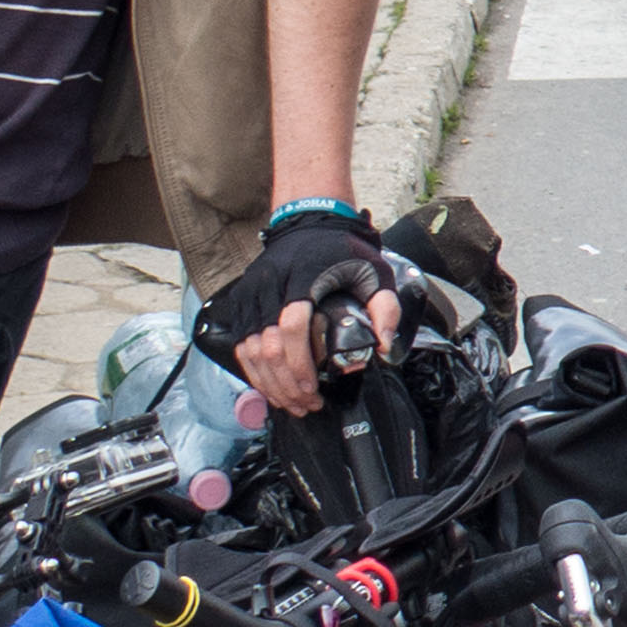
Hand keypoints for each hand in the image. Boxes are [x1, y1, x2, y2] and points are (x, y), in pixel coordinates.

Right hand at [204, 214, 397, 418]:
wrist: (308, 222)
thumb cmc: (343, 250)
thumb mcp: (375, 271)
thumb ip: (385, 308)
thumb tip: (386, 348)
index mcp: (304, 278)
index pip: (292, 326)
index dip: (300, 363)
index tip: (313, 388)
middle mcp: (271, 286)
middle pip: (268, 345)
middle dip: (286, 383)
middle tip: (306, 404)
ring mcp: (252, 293)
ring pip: (250, 349)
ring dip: (268, 382)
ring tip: (291, 403)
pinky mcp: (242, 301)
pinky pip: (240, 343)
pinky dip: (253, 370)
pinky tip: (272, 386)